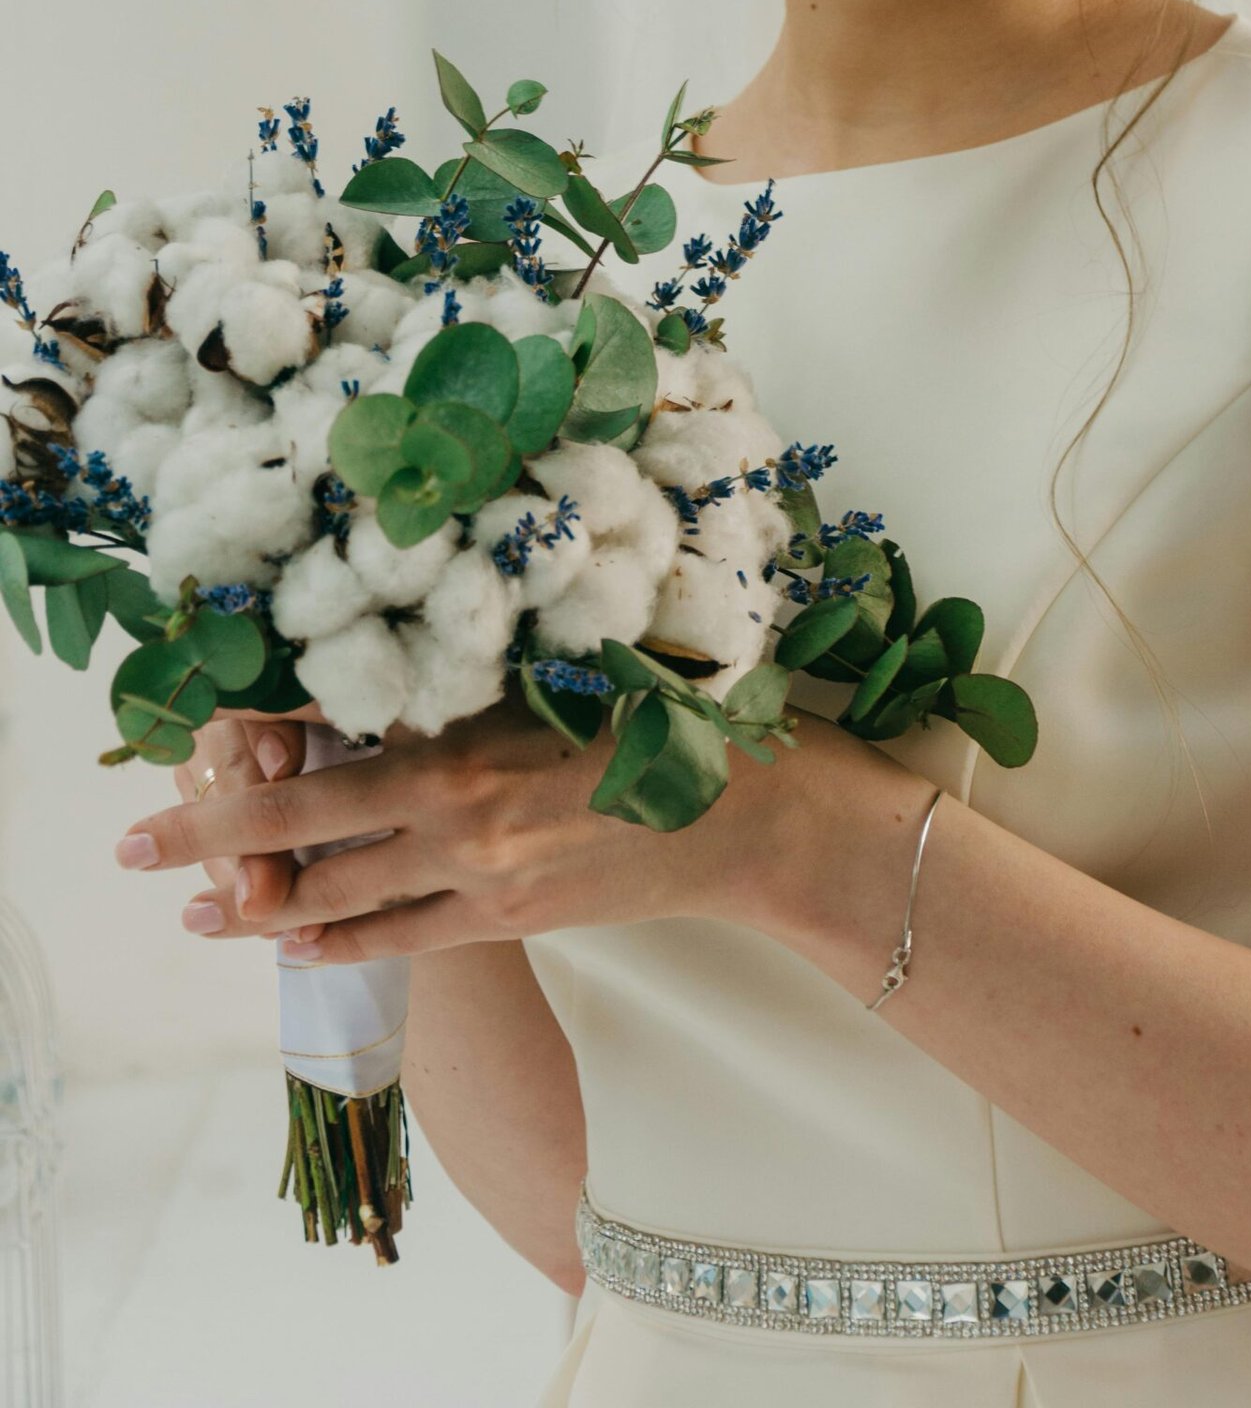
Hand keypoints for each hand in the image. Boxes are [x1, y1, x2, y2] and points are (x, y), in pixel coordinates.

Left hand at [119, 694, 895, 962]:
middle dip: (207, 826)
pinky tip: (285, 943)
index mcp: (474, 717)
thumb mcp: (565, 671)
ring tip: (185, 902)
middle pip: (302, 818)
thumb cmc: (669, 717)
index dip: (250, 725)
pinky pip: (396, 938)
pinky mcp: (509, 916)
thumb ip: (471, 679)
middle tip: (131, 839)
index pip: (331, 722)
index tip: (192, 717)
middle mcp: (462, 795)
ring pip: (335, 889)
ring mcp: (481, 866)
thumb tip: (378, 672)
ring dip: (251, 899)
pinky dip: (332, 942)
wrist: (753, 813)